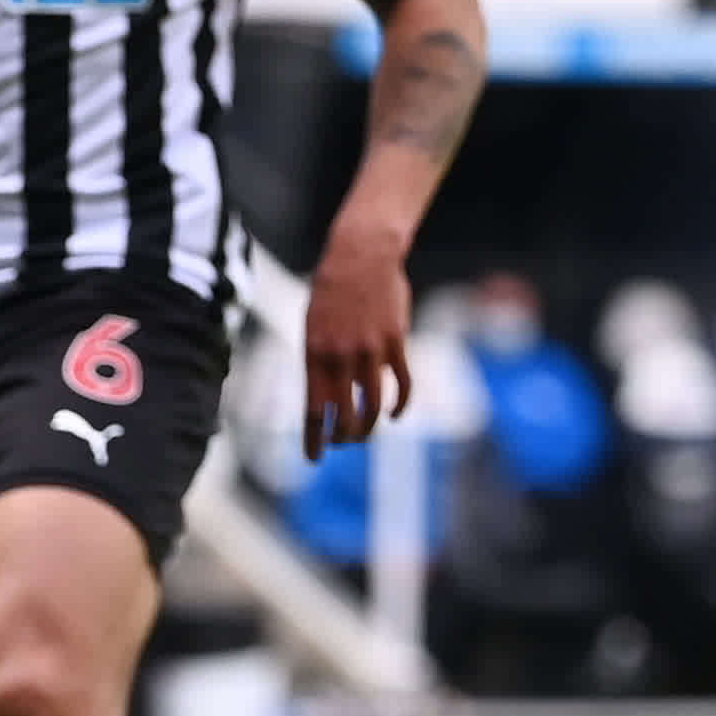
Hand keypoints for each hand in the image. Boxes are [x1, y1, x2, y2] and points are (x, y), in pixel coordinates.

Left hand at [300, 230, 413, 455]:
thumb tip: (332, 396)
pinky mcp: (396, 343)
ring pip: (373, 405)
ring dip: (369, 425)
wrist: (361, 255)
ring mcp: (370, 350)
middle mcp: (340, 357)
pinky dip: (399, 404)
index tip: (314, 459)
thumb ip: (321, 362)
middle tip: (344, 442)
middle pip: (344, 415)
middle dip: (344, 437)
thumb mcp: (314, 326)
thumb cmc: (332, 290)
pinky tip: (395, 413)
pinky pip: (402, 384)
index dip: (314, 439)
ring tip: (367, 430)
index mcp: (314, 354)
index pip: (313, 409)